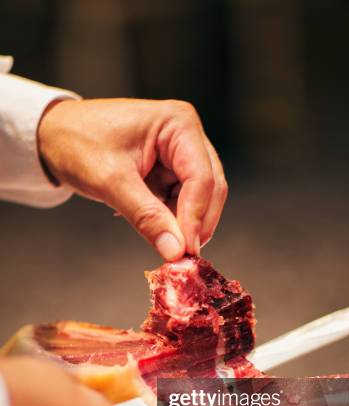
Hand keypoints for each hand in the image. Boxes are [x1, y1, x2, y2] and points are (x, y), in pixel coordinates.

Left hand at [37, 98, 227, 259]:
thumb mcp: (111, 181)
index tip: (186, 250)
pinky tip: (152, 226)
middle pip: (210, 188)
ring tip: (162, 241)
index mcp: (178, 124)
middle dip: (197, 223)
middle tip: (181, 255)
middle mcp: (187, 136)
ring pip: (200, 199)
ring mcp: (181, 154)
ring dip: (184, 224)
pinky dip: (171, 220)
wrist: (54, 136)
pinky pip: (182, 202)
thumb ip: (146, 216)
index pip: (202, 177)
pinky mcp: (171, 171)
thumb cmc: (77, 143)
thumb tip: (175, 251)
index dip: (197, 217)